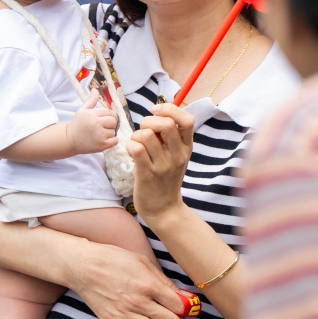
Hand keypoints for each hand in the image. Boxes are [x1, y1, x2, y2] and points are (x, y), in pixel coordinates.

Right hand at [68, 97, 118, 154]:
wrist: (69, 140)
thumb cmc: (77, 124)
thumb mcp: (82, 110)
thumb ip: (91, 100)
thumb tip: (95, 89)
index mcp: (92, 114)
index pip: (110, 112)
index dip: (109, 115)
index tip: (104, 119)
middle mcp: (96, 124)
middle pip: (114, 121)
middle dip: (110, 123)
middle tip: (103, 126)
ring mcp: (99, 135)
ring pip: (114, 132)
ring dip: (109, 133)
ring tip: (100, 134)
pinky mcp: (101, 145)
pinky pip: (115, 141)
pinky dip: (112, 140)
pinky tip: (105, 139)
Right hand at [71, 238, 186, 318]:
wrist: (83, 265)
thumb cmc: (113, 259)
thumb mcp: (143, 262)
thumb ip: (164, 281)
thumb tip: (185, 297)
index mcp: (149, 284)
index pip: (179, 305)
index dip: (187, 308)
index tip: (187, 307)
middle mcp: (139, 302)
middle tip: (178, 318)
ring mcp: (125, 314)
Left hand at [127, 103, 194, 223]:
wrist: (164, 209)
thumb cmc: (166, 178)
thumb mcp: (176, 156)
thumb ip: (171, 137)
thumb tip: (159, 112)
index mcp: (186, 148)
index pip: (187, 120)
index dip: (170, 109)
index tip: (156, 111)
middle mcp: (178, 155)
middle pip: (165, 124)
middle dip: (148, 121)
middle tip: (144, 131)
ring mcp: (163, 166)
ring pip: (146, 136)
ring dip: (136, 135)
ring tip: (136, 145)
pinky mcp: (147, 174)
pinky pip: (136, 149)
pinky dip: (130, 146)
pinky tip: (132, 153)